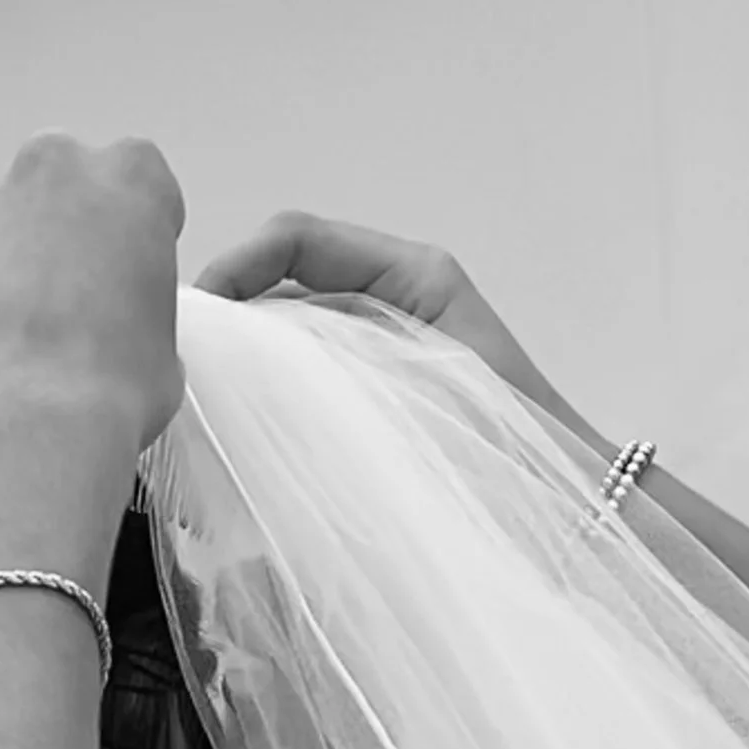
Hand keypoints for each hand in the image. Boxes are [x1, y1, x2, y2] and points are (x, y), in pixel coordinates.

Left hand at [0, 133, 185, 453]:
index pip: (142, 182)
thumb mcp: (165, 350)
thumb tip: (124, 342)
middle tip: (78, 306)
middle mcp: (50, 173)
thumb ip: (140, 314)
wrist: (22, 428)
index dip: (136, 233)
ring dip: (12, 273)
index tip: (132, 271)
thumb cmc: (110, 387)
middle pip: (60, 189)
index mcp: (129, 180)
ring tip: (27, 349)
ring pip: (0, 230)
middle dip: (66, 237)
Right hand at [197, 212, 593, 443]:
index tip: (197, 316)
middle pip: (285, 287)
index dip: (237, 265)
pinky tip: (249, 442)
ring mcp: (381, 355)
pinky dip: (275, 406)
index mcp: (413, 275)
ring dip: (247, 370)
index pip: (297, 239)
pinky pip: (309, 388)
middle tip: (183, 368)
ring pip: (290, 341)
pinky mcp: (375, 405)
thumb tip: (251, 340)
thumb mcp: (428, 376)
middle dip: (231, 322)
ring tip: (206, 407)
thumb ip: (342, 343)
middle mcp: (392, 301)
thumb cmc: (512, 444)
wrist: (566, 509)